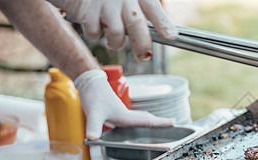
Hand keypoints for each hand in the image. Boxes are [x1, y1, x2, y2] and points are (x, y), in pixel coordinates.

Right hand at [47, 0, 177, 60]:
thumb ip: (141, 9)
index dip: (163, 24)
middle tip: (144, 57)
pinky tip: (92, 22)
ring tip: (113, 38)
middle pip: (137, 25)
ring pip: (117, 34)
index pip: (153, 9)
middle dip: (143, 46)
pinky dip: (93, 33)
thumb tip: (164, 33)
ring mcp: (104, 4)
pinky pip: (95, 33)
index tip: (171, 36)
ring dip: (115, 42)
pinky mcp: (86, 10)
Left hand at [74, 70, 174, 139]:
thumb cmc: (93, 96)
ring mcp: (122, 113)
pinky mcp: (116, 112)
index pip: (147, 121)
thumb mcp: (93, 113)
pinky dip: (139, 121)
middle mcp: (127, 115)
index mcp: (126, 117)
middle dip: (160, 122)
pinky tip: (135, 125)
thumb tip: (92, 138)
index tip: (174, 122)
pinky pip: (132, 118)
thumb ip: (93, 127)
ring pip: (141, 118)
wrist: (89, 82)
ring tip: (159, 125)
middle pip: (147, 119)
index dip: (161, 123)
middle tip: (173, 124)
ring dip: (151, 121)